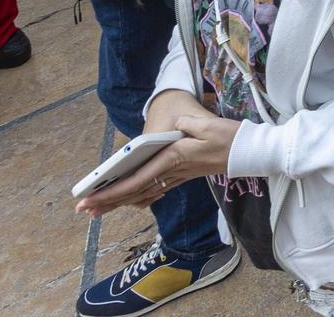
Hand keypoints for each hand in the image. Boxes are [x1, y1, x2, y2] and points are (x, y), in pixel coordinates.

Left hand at [75, 109, 240, 216]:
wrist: (250, 150)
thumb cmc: (230, 136)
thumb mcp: (207, 124)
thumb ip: (185, 123)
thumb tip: (171, 124)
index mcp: (173, 158)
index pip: (135, 180)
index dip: (111, 191)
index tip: (91, 198)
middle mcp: (172, 171)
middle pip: (134, 192)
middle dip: (107, 202)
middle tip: (83, 210)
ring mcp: (178, 176)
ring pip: (142, 193)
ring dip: (119, 202)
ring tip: (99, 208)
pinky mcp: (184, 175)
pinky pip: (156, 190)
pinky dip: (139, 197)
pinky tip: (131, 200)